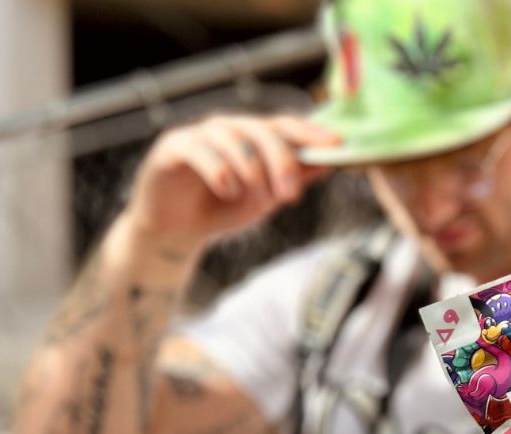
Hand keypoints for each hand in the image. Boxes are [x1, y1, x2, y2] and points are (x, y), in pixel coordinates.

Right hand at [126, 114, 340, 249]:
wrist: (175, 231)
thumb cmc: (222, 209)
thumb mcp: (265, 198)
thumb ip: (293, 180)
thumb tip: (331, 164)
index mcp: (253, 136)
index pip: (286, 125)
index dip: (312, 132)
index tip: (338, 144)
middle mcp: (228, 128)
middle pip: (262, 129)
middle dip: (282, 161)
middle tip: (291, 194)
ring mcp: (199, 134)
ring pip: (233, 137)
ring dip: (251, 170)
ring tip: (256, 199)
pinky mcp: (173, 147)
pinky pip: (201, 150)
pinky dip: (219, 172)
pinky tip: (226, 192)